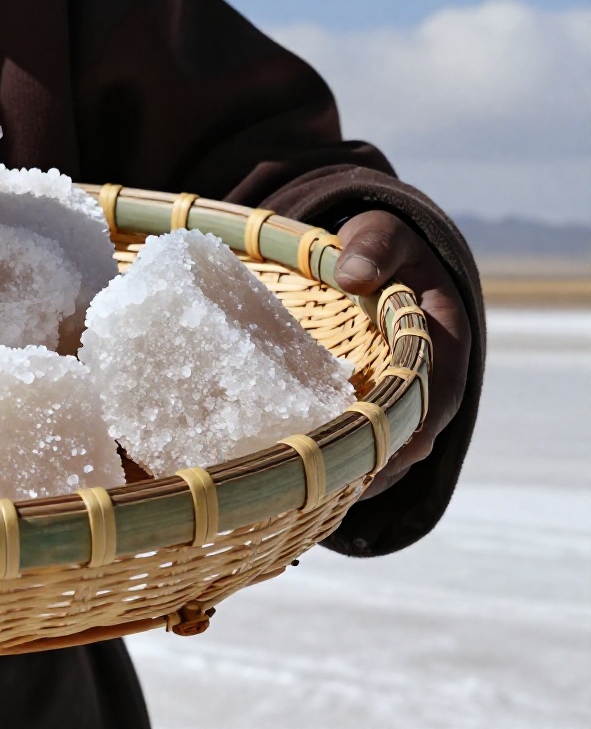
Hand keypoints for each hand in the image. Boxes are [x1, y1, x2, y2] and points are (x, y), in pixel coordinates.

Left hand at [333, 211, 471, 498]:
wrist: (367, 261)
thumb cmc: (378, 249)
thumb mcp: (381, 237)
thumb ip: (373, 247)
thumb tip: (355, 276)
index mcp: (444, 343)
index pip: (439, 393)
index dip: (417, 424)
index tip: (393, 449)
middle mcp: (426, 382)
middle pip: (410, 436)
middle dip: (378, 465)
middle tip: (337, 489)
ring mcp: (394, 400)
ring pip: (384, 451)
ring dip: (354, 476)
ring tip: (310, 500)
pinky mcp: (363, 409)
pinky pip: (356, 445)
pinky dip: (332, 466)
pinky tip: (293, 485)